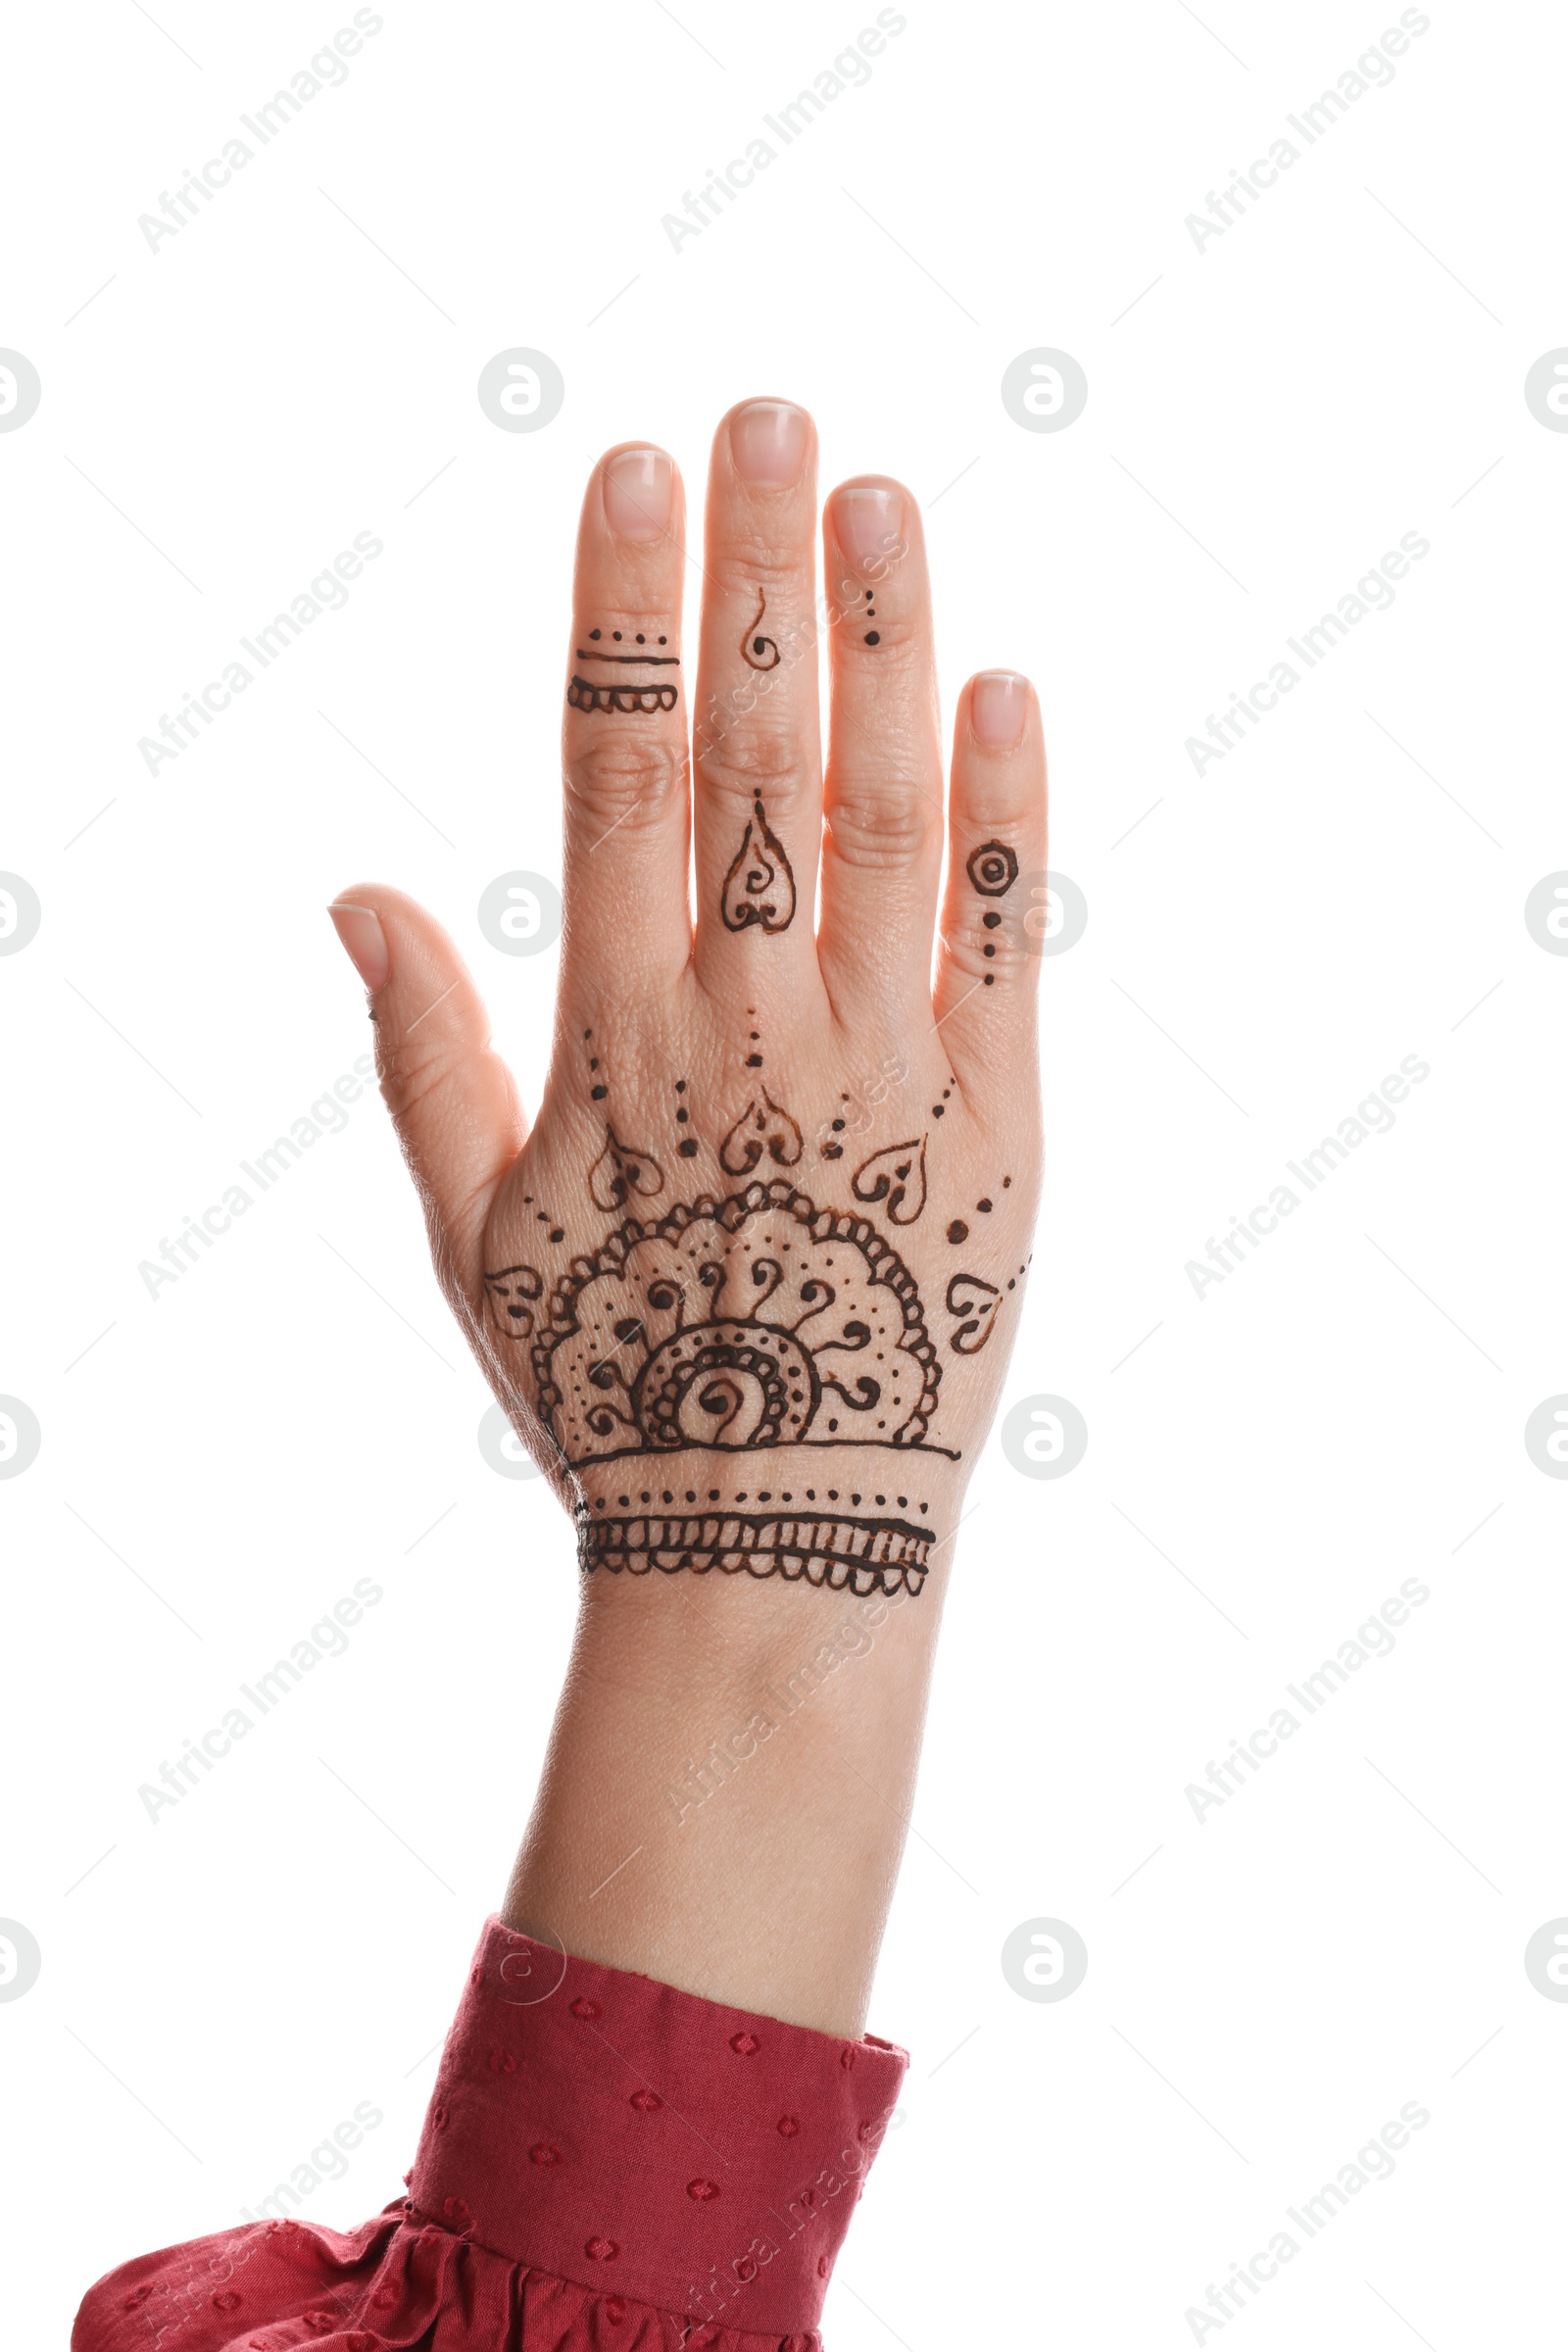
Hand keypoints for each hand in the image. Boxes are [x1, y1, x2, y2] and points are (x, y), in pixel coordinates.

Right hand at [329, 398, 1044, 1603]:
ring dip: (881, 648)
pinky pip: (1005, 939)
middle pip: (747, 758)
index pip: (615, 775)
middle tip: (771, 414)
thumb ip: (421, 1052)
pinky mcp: (1001, 1118)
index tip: (634, 471)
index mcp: (613, 1035)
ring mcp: (883, 1063)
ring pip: (877, 813)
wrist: (770, 1541)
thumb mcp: (474, 1233)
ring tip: (881, 495)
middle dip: (754, 577)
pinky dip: (1007, 812)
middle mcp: (744, 1022)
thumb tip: (356, 891)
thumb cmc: (612, 1383)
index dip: (625, 614)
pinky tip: (1007, 685)